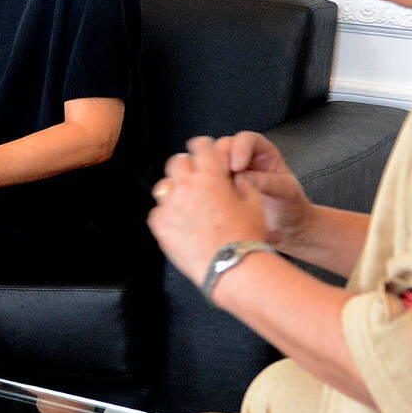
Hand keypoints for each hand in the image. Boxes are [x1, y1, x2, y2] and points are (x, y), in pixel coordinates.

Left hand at [147, 136, 267, 280]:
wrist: (230, 266)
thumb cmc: (245, 237)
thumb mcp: (253, 203)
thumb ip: (242, 183)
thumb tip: (235, 176)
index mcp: (210, 177)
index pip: (200, 145)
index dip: (203, 147)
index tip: (203, 152)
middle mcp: (186, 186)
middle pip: (178, 161)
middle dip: (187, 166)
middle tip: (196, 179)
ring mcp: (169, 204)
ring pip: (165, 184)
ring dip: (175, 189)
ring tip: (188, 204)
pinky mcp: (158, 223)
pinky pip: (158, 209)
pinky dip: (168, 212)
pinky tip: (181, 223)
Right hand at [213, 131, 312, 251]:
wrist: (285, 228)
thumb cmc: (290, 206)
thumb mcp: (286, 192)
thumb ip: (269, 182)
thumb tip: (244, 177)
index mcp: (263, 152)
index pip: (247, 139)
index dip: (240, 148)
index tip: (238, 167)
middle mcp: (244, 158)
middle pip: (224, 146)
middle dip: (220, 158)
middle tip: (220, 175)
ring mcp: (229, 172)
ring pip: (211, 161)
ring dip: (208, 170)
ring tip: (212, 186)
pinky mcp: (219, 186)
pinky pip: (206, 178)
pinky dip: (202, 183)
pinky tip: (205, 193)